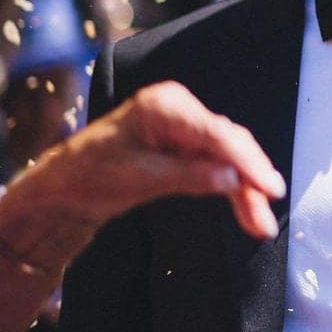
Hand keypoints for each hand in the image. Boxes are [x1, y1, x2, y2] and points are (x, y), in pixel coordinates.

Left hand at [0, 80, 284, 271]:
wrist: (62, 187)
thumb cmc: (86, 175)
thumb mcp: (134, 179)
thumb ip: (186, 176)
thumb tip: (231, 179)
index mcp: (164, 106)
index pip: (216, 133)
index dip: (247, 161)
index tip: (268, 186)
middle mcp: (180, 110)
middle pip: (229, 145)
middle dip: (251, 181)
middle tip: (267, 214)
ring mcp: (185, 128)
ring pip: (229, 159)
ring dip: (245, 191)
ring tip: (260, 225)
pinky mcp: (187, 147)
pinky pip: (218, 166)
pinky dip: (232, 190)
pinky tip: (247, 210)